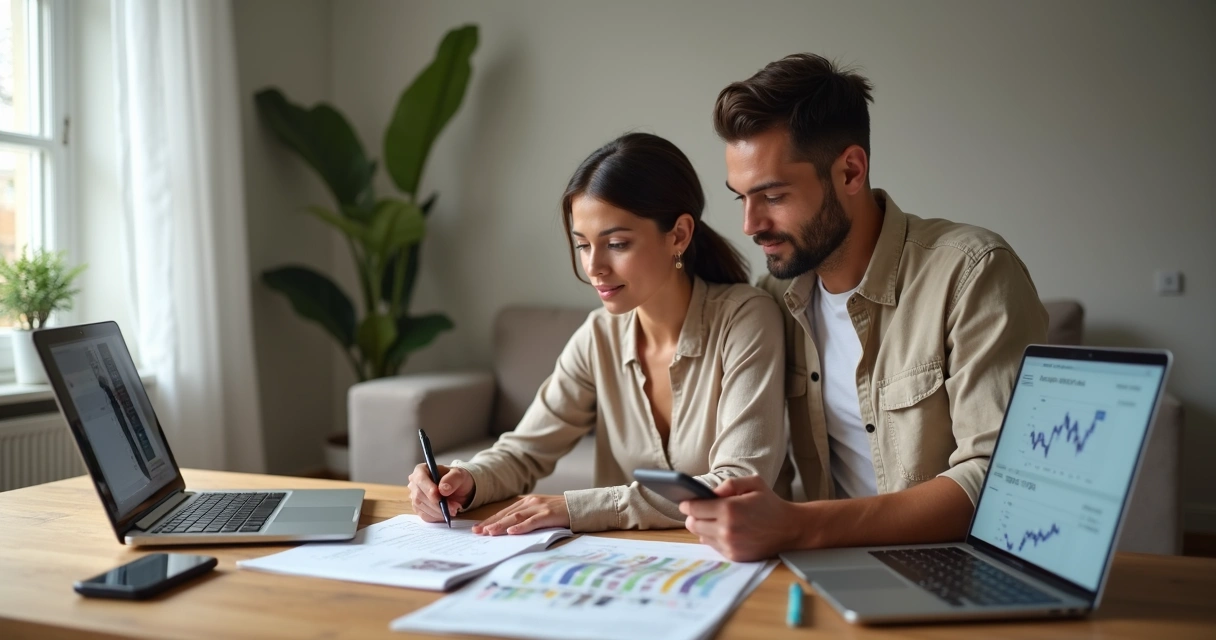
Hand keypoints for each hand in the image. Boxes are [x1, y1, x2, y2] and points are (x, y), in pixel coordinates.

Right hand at [408, 463, 474, 522]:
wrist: (458, 490)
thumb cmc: (456, 479)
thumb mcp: (460, 475)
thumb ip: (452, 479)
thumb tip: (443, 489)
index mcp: (421, 470)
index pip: (420, 479)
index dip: (428, 489)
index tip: (439, 498)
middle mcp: (414, 483)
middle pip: (419, 496)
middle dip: (437, 504)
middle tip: (453, 508)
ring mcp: (414, 497)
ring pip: (421, 507)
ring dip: (438, 512)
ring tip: (453, 510)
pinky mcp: (418, 509)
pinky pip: (424, 515)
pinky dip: (436, 517)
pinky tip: (446, 514)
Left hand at [472, 494, 569, 535]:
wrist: (579, 506)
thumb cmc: (559, 512)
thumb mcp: (540, 512)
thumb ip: (526, 517)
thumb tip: (509, 529)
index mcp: (526, 502)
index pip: (504, 512)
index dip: (490, 520)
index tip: (478, 528)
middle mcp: (530, 502)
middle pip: (506, 514)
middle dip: (491, 523)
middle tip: (477, 532)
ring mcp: (539, 507)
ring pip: (516, 517)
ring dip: (501, 525)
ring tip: (489, 532)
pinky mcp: (548, 514)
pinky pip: (532, 522)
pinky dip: (521, 527)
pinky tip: (511, 532)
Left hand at [679, 475, 800, 561]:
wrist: (790, 529)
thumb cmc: (770, 503)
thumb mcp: (753, 483)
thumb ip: (729, 484)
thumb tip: (710, 493)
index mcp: (730, 509)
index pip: (693, 508)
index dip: (687, 504)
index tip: (685, 501)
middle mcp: (727, 529)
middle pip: (692, 523)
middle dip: (693, 516)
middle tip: (700, 510)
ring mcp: (730, 545)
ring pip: (700, 535)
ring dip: (703, 527)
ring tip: (714, 519)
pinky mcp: (733, 556)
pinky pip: (712, 545)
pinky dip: (713, 537)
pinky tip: (724, 530)